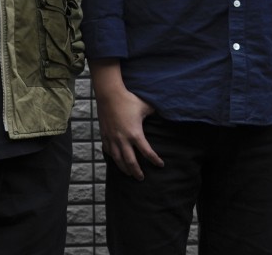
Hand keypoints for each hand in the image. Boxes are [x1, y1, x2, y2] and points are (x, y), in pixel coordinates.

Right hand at [91, 59, 162, 180]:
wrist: (109, 94)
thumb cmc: (128, 99)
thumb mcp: (146, 106)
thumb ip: (156, 113)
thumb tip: (167, 112)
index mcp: (135, 134)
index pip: (147, 153)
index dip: (155, 160)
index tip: (160, 164)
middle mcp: (123, 139)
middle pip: (130, 162)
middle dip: (137, 172)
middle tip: (141, 178)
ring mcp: (112, 138)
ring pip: (118, 159)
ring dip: (124, 168)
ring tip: (128, 174)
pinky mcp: (104, 135)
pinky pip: (108, 151)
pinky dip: (113, 158)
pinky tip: (116, 160)